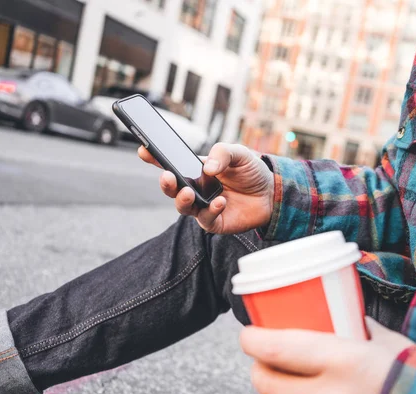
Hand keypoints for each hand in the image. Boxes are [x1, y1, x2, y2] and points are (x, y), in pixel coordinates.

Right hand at [139, 143, 273, 233]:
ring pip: (183, 207)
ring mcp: (203, 206)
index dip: (155, 157)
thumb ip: (222, 154)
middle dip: (166, 183)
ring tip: (189, 192)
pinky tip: (221, 201)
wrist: (272, 192)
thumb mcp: (239, 153)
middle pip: (172, 189)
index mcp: (196, 170)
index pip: (171, 164)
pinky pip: (207, 219)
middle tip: (167, 176)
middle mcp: (196, 189)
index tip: (143, 150)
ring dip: (183, 200)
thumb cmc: (251, 171)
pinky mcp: (215, 222)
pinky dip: (211, 210)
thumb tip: (207, 168)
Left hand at [240, 318, 413, 393]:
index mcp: (344, 361)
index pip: (278, 350)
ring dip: (273, 391)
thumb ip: (356, 327)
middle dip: (258, 369)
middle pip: (268, 384)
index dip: (253, 340)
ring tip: (280, 377)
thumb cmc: (413, 372)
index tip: (248, 333)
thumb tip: (338, 311)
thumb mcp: (384, 341)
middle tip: (261, 356)